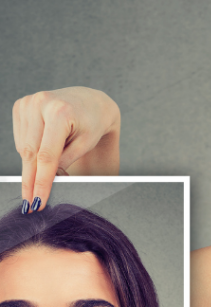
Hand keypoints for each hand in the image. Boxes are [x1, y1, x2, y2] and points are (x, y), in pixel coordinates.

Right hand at [12, 87, 120, 210]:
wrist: (90, 102)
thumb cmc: (93, 125)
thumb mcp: (86, 144)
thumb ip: (65, 162)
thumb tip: (47, 181)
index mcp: (60, 112)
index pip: (47, 155)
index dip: (41, 181)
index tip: (38, 201)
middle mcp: (40, 103)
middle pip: (31, 153)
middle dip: (30, 181)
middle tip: (29, 205)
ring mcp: (28, 103)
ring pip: (24, 148)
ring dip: (31, 166)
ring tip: (42, 175)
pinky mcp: (21, 105)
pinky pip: (21, 139)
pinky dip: (30, 151)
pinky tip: (43, 149)